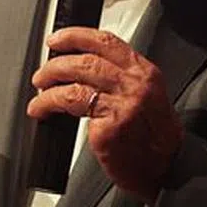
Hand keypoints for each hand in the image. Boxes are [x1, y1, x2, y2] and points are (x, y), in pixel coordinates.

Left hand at [28, 27, 183, 202]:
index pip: (107, 42)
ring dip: (50, 81)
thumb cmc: (155, 138)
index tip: (58, 38)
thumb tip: (81, 66)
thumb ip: (121, 78)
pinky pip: (70, 105)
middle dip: (58, 62)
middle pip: (87, 59)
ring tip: (40, 88)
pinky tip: (41, 109)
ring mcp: (123, 104)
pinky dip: (48, 104)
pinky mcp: (109, 126)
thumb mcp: (147, 97)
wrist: (166, 170)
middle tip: (43, 71)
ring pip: (76, 79)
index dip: (77, 36)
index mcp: (145, 72)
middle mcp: (135, 84)